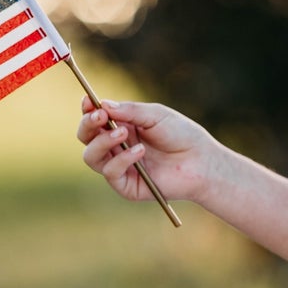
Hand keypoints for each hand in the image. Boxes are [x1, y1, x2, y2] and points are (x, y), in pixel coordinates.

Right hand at [76, 97, 219, 205]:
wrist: (201, 161)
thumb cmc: (181, 135)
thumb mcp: (155, 115)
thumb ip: (129, 111)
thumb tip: (101, 104)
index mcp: (122, 126)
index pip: (94, 119)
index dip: (87, 110)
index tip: (87, 101)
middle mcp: (117, 147)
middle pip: (86, 137)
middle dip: (88, 125)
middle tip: (101, 117)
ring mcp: (120, 167)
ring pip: (91, 156)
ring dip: (102, 142)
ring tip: (123, 133)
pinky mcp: (126, 186)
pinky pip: (110, 172)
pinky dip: (122, 159)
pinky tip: (141, 151)